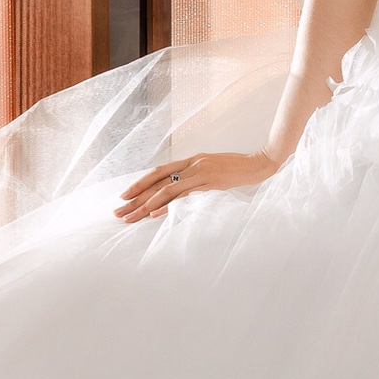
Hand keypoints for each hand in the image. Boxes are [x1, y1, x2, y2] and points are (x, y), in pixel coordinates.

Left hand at [114, 150, 276, 223]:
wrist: (260, 163)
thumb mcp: (212, 171)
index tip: (124, 197)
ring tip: (130, 218)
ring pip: (165, 190)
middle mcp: (191, 164)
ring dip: (145, 205)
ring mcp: (200, 172)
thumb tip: (180, 191)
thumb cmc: (238, 169)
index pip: (158, 173)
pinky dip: (167, 204)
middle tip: (118, 211)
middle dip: (135, 198)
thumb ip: (196, 178)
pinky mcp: (210, 182)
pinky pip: (184, 194)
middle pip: (156, 182)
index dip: (139, 184)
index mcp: (191, 161)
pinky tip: (154, 214)